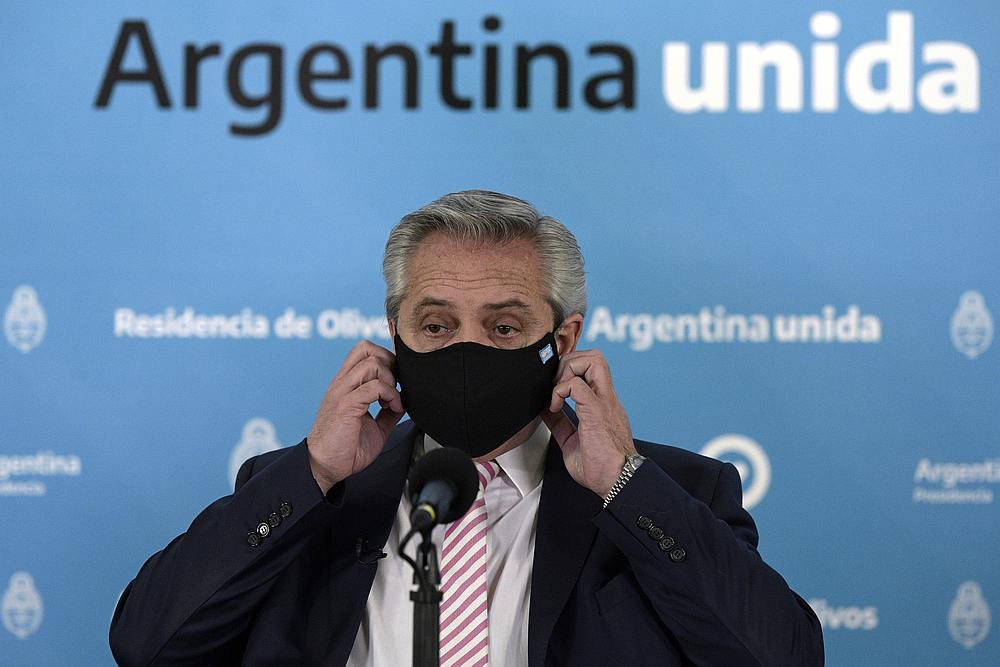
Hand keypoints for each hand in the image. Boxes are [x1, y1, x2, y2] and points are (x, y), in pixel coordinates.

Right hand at [307, 340, 404, 493]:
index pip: (364, 351)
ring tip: (393, 400)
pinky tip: (393, 408)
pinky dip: (390, 395)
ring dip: (390, 379)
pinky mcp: (345, 405)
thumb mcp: (374, 426)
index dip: (386, 358)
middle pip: (367, 349)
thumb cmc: (345, 449)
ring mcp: (342, 392)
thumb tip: (403, 402)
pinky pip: (373, 387)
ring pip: (371, 363)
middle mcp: (342, 384)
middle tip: (396, 386)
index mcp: (346, 385)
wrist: (325, 467)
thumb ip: (388, 412)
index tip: (397, 380)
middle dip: (390, 363)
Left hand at [541, 349, 635, 497]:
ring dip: (568, 370)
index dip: (571, 367)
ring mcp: (603, 402)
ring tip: (557, 392)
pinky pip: (576, 385)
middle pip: (595, 356)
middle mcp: (606, 398)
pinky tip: (555, 407)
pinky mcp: (596, 411)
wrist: (617, 483)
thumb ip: (561, 423)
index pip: (592, 367)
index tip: (554, 385)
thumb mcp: (573, 441)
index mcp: (603, 404)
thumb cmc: (600, 468)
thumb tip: (546, 411)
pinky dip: (560, 391)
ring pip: (593, 360)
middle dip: (569, 362)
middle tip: (555, 385)